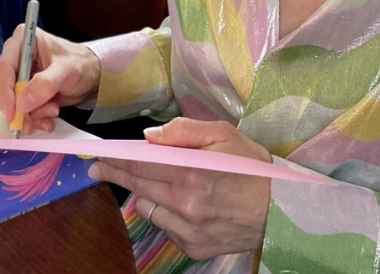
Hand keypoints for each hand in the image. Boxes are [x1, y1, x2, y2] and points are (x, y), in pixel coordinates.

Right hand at [0, 26, 100, 134]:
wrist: (90, 74)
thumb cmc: (80, 63)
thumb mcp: (66, 71)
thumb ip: (45, 84)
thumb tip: (22, 102)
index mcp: (23, 41)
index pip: (3, 67)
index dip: (4, 92)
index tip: (12, 113)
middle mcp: (16, 56)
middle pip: (1, 86)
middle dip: (18, 107)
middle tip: (34, 119)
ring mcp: (19, 74)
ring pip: (10, 101)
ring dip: (29, 114)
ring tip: (52, 111)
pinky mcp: (24, 90)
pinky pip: (19, 109)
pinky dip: (32, 118)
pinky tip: (47, 118)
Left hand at [89, 118, 271, 260]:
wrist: (281, 211)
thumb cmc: (252, 166)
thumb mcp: (222, 134)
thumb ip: (182, 131)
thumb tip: (149, 137)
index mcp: (190, 172)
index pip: (141, 163)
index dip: (117, 159)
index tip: (99, 156)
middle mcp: (185, 204)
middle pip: (138, 186)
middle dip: (116, 174)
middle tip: (98, 168)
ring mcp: (188, 229)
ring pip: (148, 208)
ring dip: (142, 193)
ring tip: (148, 181)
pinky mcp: (194, 247)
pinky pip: (165, 227)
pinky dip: (164, 213)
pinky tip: (177, 202)